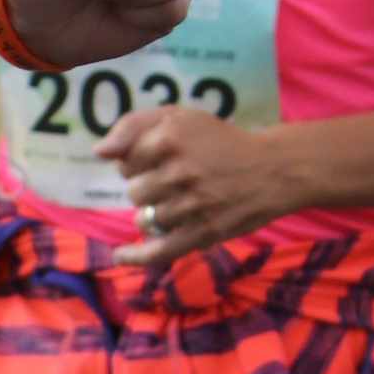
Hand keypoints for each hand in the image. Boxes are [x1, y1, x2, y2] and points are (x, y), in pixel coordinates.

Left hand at [100, 103, 283, 263]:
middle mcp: (178, 170)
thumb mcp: (180, 117)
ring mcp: (190, 204)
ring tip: (182, 200)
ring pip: (144, 218)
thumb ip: (134, 125)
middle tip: (174, 180)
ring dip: (155, 212)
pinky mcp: (201, 233)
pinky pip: (157, 250)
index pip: (124, 161)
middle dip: (147, 186)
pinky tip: (120, 256)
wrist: (273, 169)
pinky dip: (136, 256)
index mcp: (169, 137)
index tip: (156, 160)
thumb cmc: (220, 141)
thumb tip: (99, 151)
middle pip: (133, 190)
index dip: (137, 161)